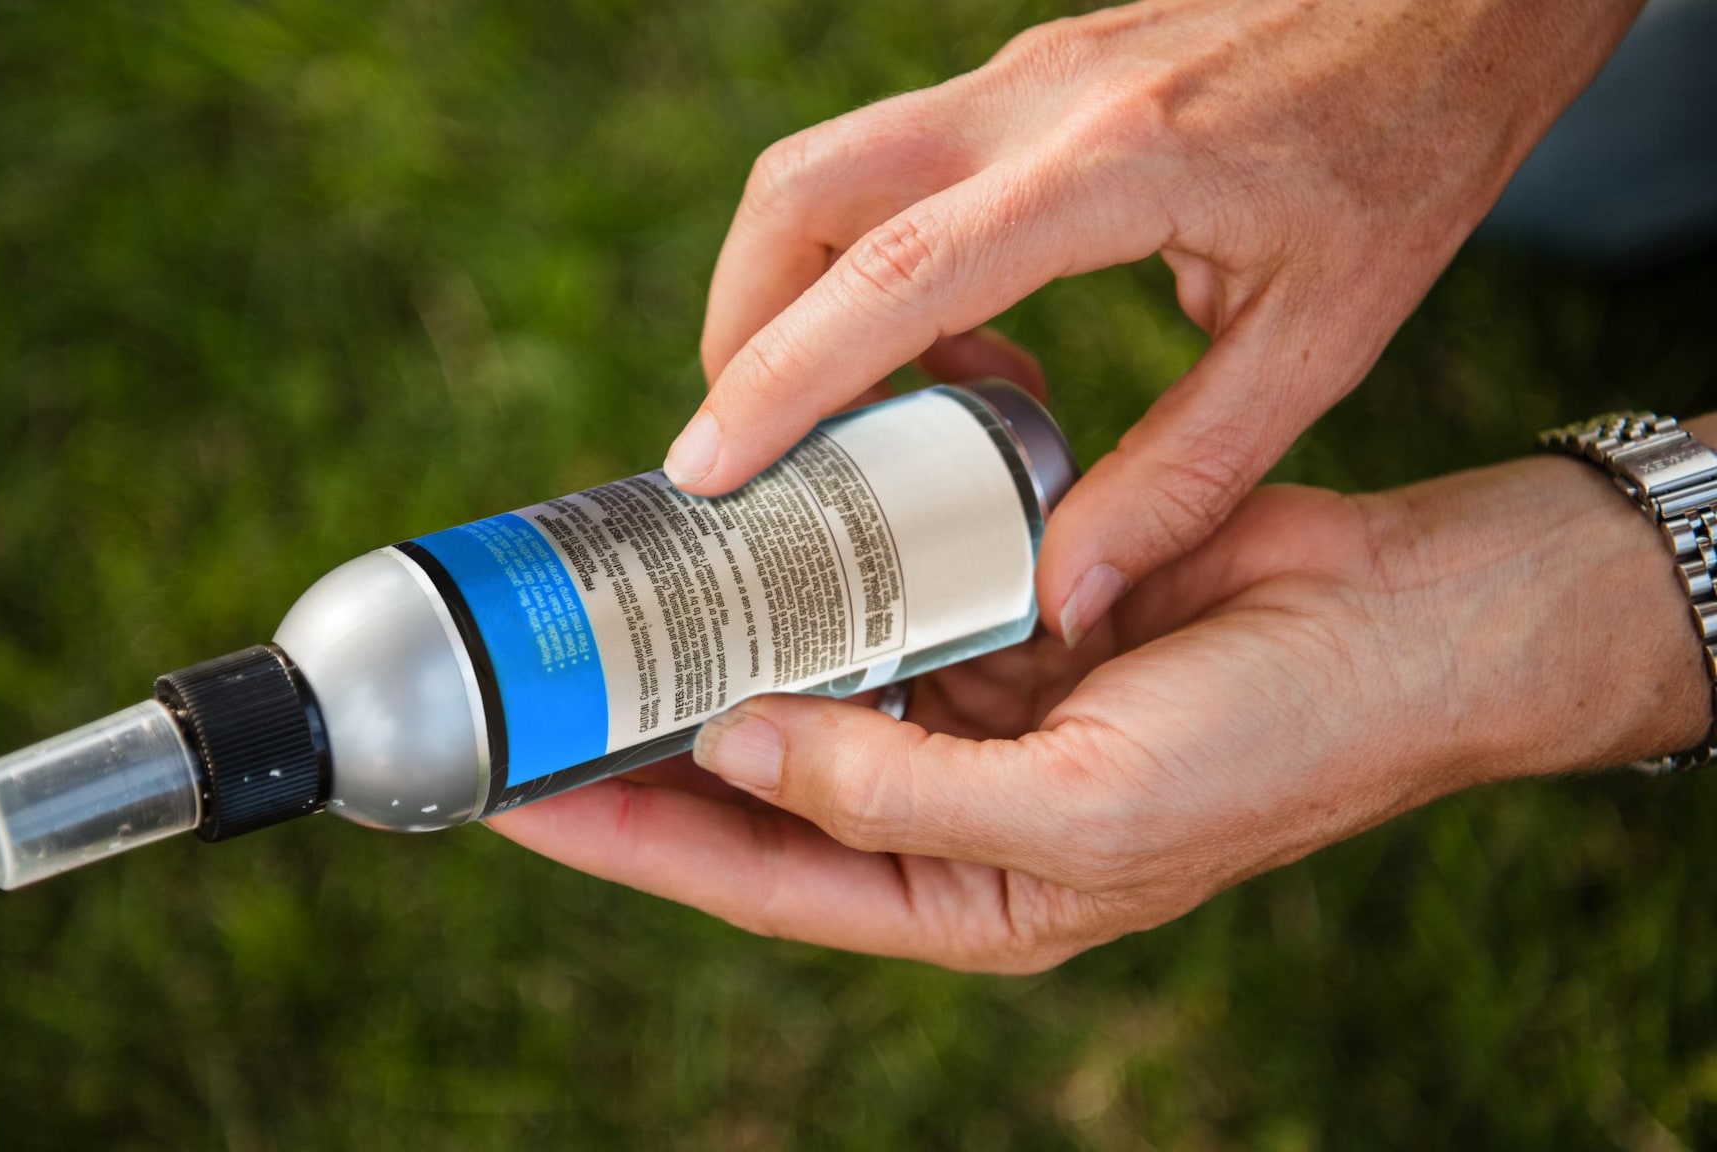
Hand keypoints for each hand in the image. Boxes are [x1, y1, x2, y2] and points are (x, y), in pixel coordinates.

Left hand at [489, 431, 1711, 971]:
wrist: (1403, 622)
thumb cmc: (1271, 750)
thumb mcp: (1081, 813)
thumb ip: (895, 793)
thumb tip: (734, 748)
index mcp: (963, 895)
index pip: (755, 881)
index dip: (630, 839)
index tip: (517, 792)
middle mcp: (947, 809)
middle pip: (758, 782)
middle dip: (651, 739)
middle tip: (536, 683)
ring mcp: (968, 705)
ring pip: (804, 679)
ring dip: (721, 639)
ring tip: (615, 590)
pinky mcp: (998, 611)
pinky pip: (879, 590)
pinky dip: (818, 561)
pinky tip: (746, 522)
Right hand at [666, 0, 1644, 645]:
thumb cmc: (1406, 150)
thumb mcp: (1321, 337)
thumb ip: (1186, 475)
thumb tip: (1061, 594)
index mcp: (1105, 171)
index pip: (890, 278)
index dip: (777, 377)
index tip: (708, 465)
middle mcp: (1030, 106)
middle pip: (799, 197)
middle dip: (740, 328)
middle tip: (750, 448)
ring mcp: (1016, 78)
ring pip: (826, 172)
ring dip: (789, 290)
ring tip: (843, 414)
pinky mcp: (1023, 78)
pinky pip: (890, 166)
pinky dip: (863, 261)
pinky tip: (945, 341)